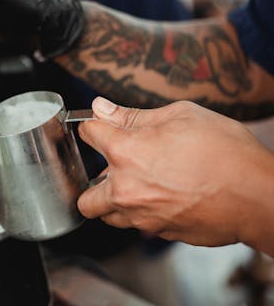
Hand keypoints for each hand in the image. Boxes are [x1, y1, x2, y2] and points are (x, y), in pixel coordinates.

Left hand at [77, 97, 273, 248]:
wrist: (257, 195)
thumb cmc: (224, 151)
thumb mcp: (179, 116)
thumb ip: (132, 115)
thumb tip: (101, 108)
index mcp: (125, 152)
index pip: (88, 133)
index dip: (93, 126)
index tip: (99, 127)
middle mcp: (125, 189)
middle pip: (84, 196)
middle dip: (93, 182)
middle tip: (114, 170)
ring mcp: (141, 216)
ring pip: (108, 215)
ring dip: (114, 201)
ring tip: (139, 185)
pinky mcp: (158, 232)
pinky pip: (136, 224)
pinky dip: (141, 213)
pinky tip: (163, 197)